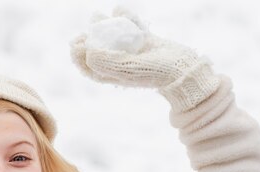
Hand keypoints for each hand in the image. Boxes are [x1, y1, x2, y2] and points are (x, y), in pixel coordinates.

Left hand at [70, 7, 220, 110]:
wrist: (184, 69)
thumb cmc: (155, 72)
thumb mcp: (128, 68)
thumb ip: (107, 62)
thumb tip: (87, 51)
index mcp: (113, 75)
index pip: (90, 67)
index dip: (79, 56)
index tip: (75, 43)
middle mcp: (121, 64)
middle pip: (100, 50)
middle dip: (90, 37)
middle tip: (87, 26)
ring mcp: (134, 52)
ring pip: (115, 37)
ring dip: (105, 26)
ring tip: (96, 14)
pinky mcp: (147, 42)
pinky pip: (134, 29)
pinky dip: (127, 19)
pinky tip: (119, 9)